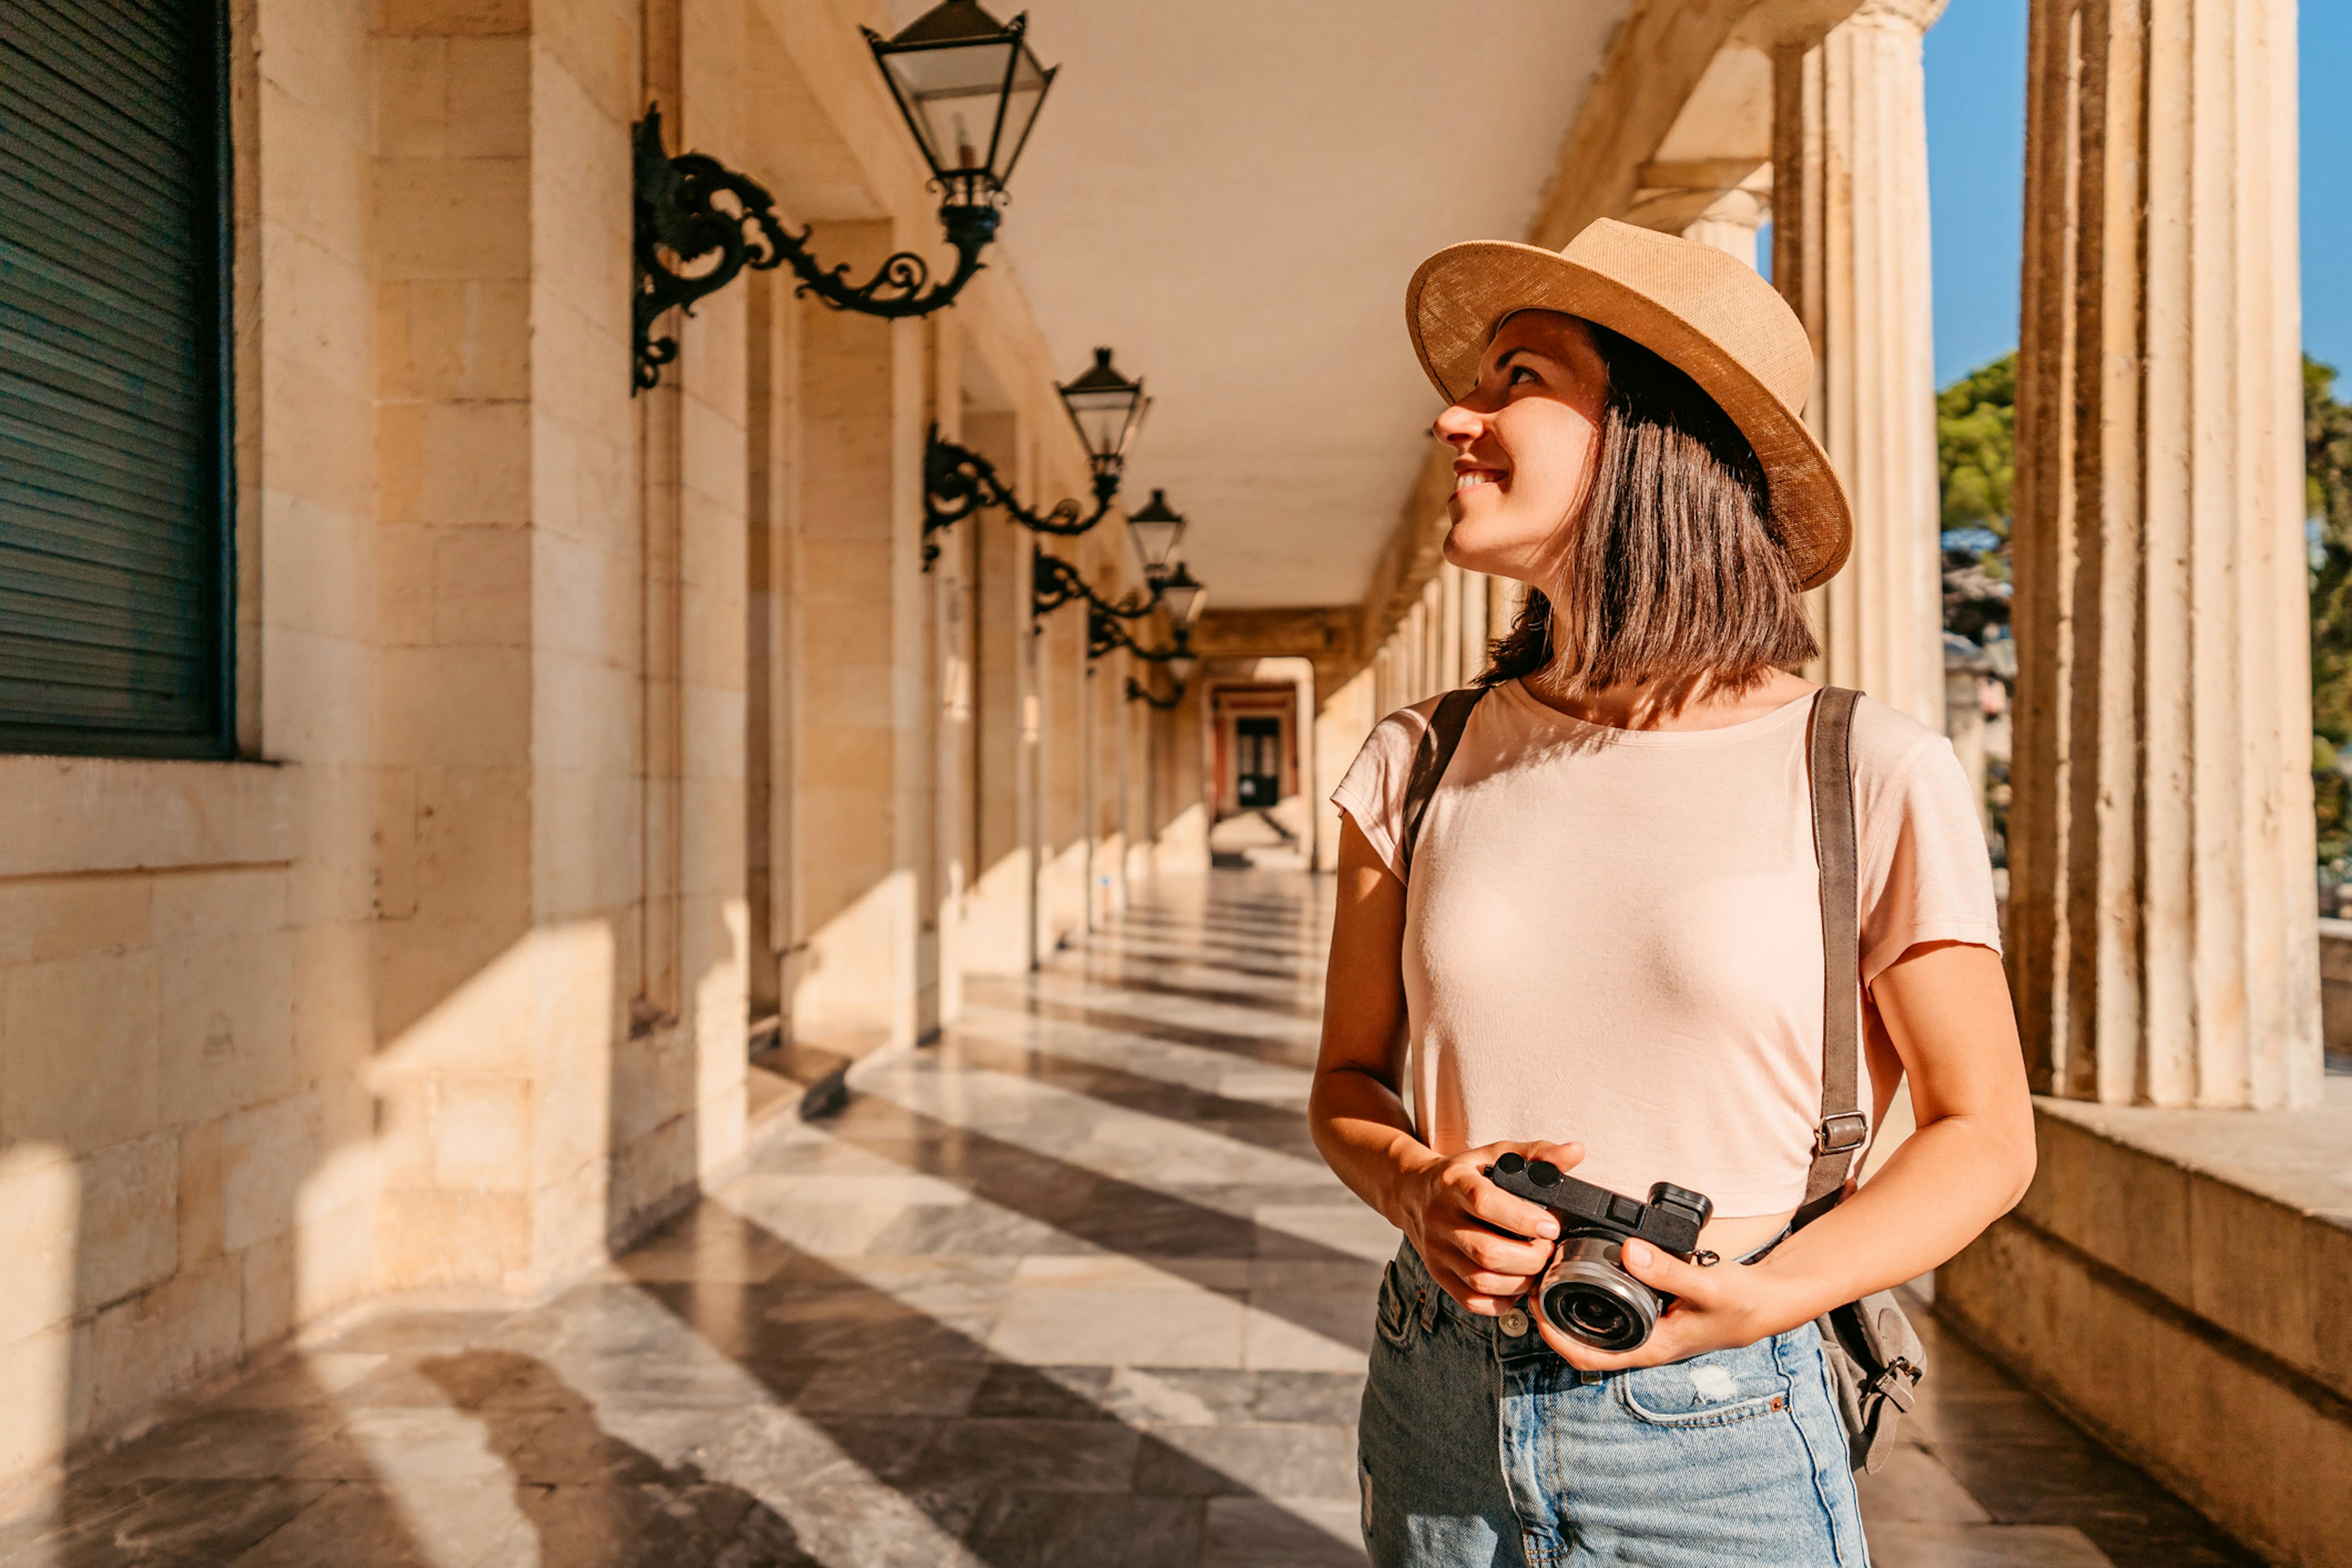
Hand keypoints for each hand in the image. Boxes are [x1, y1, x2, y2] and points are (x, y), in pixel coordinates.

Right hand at [1395, 1141, 1581, 1316]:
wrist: (1413, 1192)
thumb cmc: (1463, 1175)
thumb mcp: (1494, 1154)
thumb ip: (1537, 1153)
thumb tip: (1576, 1152)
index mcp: (1454, 1184)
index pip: (1485, 1203)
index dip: (1523, 1219)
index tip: (1551, 1226)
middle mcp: (1440, 1219)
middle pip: (1487, 1252)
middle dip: (1530, 1258)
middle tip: (1547, 1249)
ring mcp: (1437, 1251)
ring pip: (1481, 1281)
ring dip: (1520, 1281)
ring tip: (1535, 1267)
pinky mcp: (1439, 1275)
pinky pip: (1472, 1301)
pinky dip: (1501, 1301)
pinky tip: (1515, 1283)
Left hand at [1532, 1239, 1803, 1370]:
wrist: (1764, 1302)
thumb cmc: (1739, 1302)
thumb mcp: (1708, 1286)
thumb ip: (1670, 1270)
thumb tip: (1629, 1251)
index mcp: (1649, 1348)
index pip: (1588, 1357)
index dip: (1554, 1337)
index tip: (1535, 1308)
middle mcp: (1641, 1342)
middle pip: (1581, 1343)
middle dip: (1551, 1318)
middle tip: (1532, 1282)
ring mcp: (1643, 1329)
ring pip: (1593, 1325)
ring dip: (1567, 1305)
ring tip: (1546, 1272)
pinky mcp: (1648, 1312)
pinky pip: (1609, 1308)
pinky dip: (1589, 1292)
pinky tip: (1579, 1268)